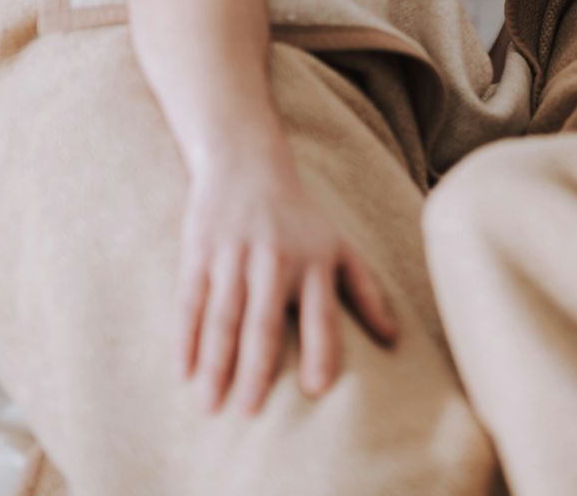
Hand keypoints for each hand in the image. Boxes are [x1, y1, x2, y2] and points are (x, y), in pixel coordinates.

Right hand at [176, 148, 398, 413]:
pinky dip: (186, 338)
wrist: (248, 164)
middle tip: (250, 412)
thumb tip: (393, 338)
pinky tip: (183, 371)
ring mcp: (234, 257)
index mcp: (315, 262)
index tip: (317, 390)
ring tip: (210, 406)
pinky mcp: (200, 254)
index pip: (320, 315)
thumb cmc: (301, 217)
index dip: (320, 351)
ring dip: (216, 364)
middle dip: (256, 369)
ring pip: (223, 318)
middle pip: (265, 323)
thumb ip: (366, 291)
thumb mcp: (340, 246)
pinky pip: (191, 302)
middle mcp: (276, 261)